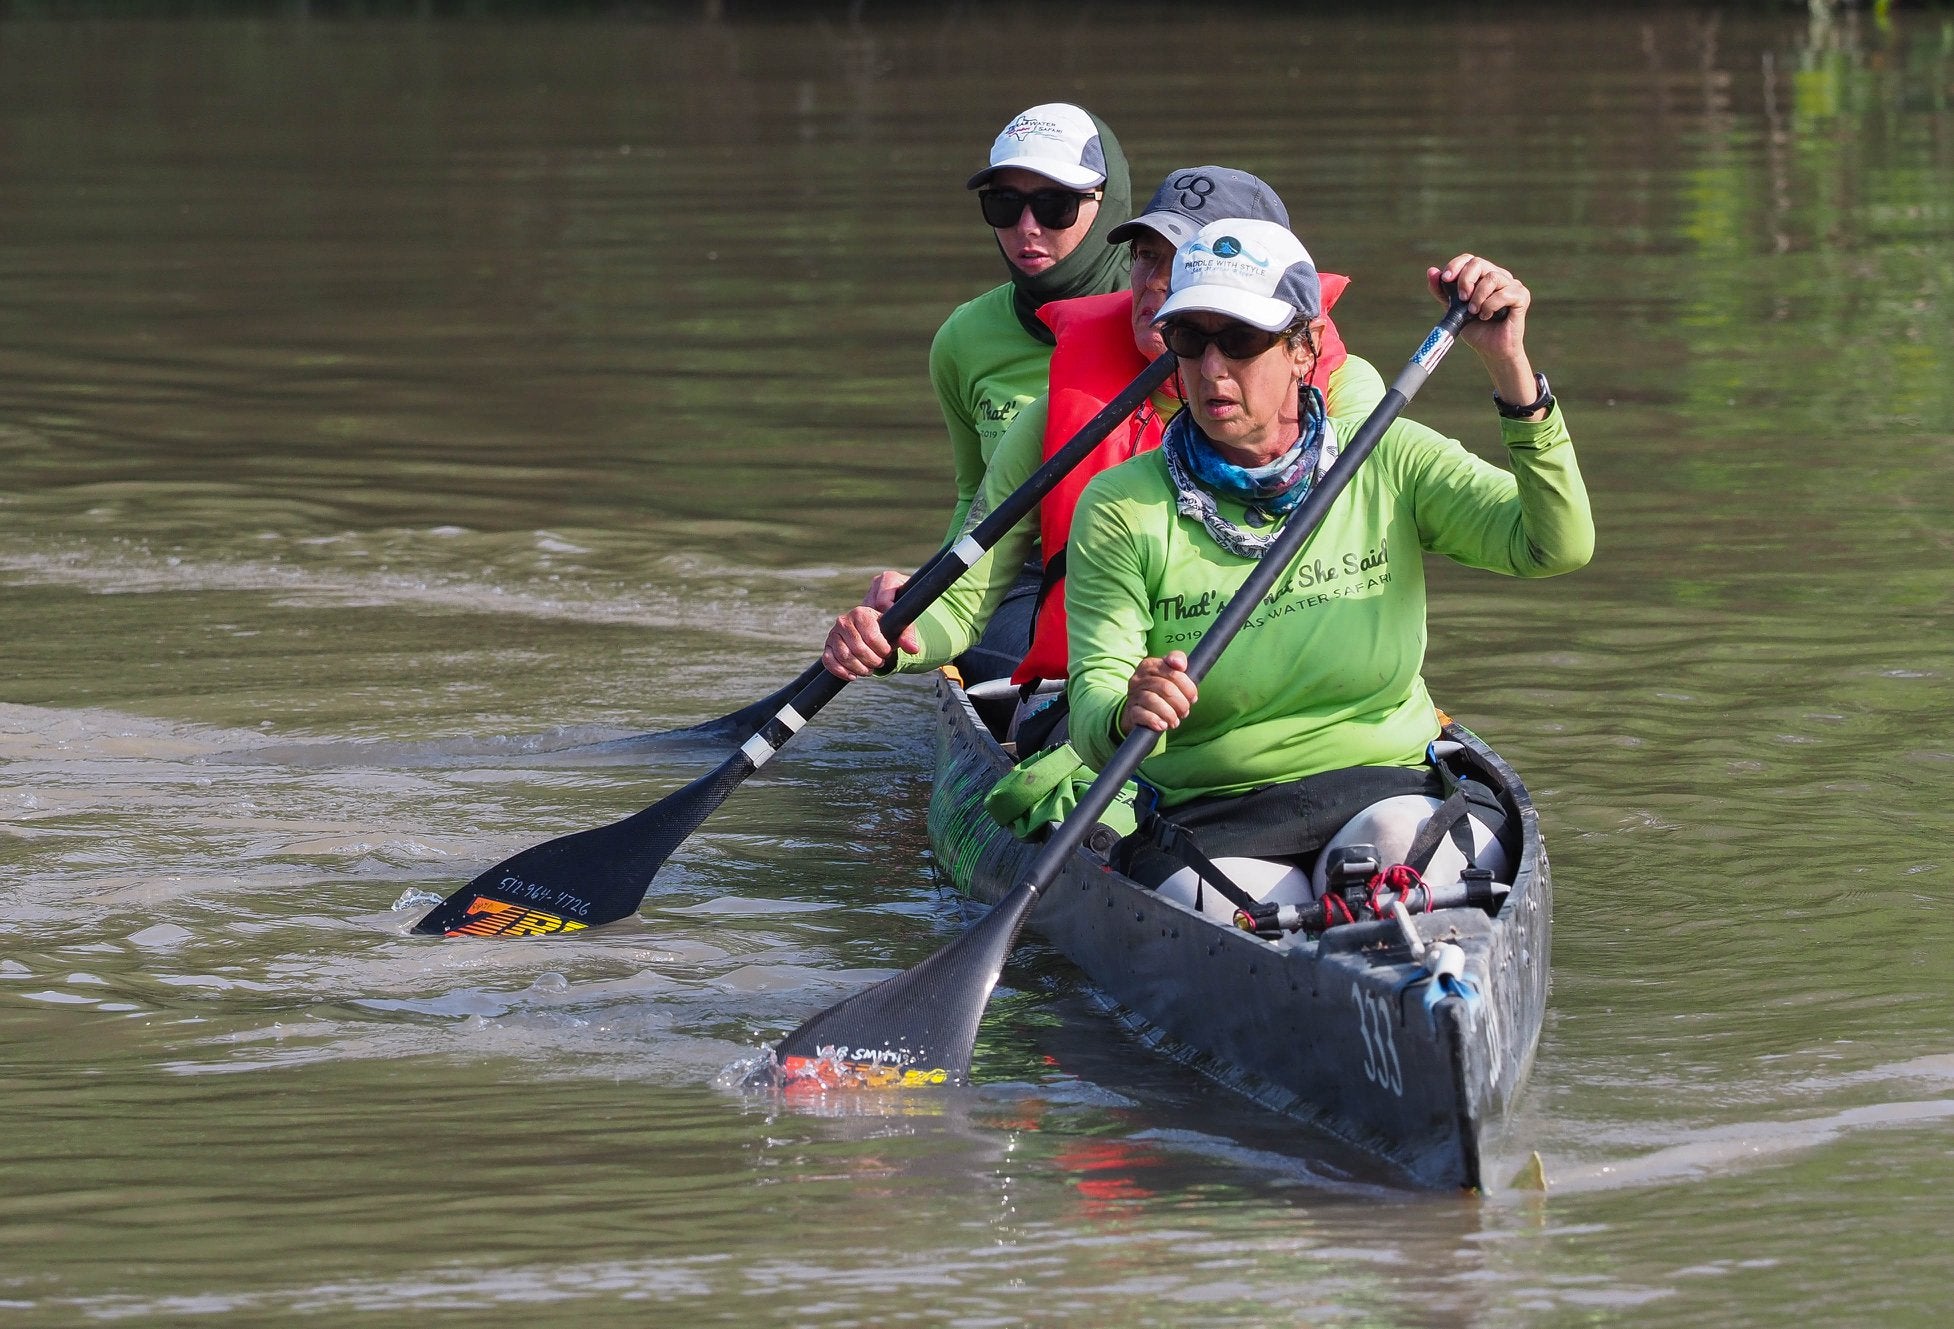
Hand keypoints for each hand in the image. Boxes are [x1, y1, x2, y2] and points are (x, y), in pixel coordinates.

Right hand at [821, 572, 918, 678]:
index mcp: (861, 613)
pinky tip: (854, 676)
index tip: (888, 652)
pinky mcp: (827, 647)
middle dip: (872, 661)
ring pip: (844, 657)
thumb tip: (913, 649)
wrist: (870, 635)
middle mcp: (844, 621)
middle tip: (880, 662)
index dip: (882, 650)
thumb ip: (907, 636)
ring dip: (860, 668)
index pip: (871, 637)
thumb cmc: (885, 631)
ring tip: (869, 669)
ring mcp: (833, 634)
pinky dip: (842, 672)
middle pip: (858, 649)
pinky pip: (829, 662)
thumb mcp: (898, 630)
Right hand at [1120, 650, 1197, 736]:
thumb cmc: (1158, 690)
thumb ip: (1177, 661)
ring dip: (1170, 714)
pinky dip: (1155, 720)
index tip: (1193, 697)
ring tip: (1175, 721)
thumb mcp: (1168, 673)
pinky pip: (1142, 714)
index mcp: (1149, 665)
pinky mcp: (1131, 711)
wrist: (1137, 709)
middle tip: (1185, 711)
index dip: (1188, 686)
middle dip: (1181, 702)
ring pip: (1153, 701)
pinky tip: (1163, 725)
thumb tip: (1180, 664)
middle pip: (1166, 688)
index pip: (1173, 671)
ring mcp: (1133, 695)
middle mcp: (1139, 678)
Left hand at [1428, 254, 1538, 409]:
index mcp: (1482, 276)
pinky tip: (1487, 316)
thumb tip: (1431, 271)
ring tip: (1474, 312)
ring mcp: (1512, 285)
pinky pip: (1505, 293)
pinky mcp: (1522, 296)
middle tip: (1462, 299)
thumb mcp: (1454, 310)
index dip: (1455, 265)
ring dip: (1478, 297)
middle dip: (1465, 280)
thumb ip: (1443, 292)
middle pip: (1479, 263)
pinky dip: (1491, 305)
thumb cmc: (1475, 329)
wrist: (1491, 350)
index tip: (1445, 279)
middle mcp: (1498, 276)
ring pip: (1492, 278)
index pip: (1469, 260)